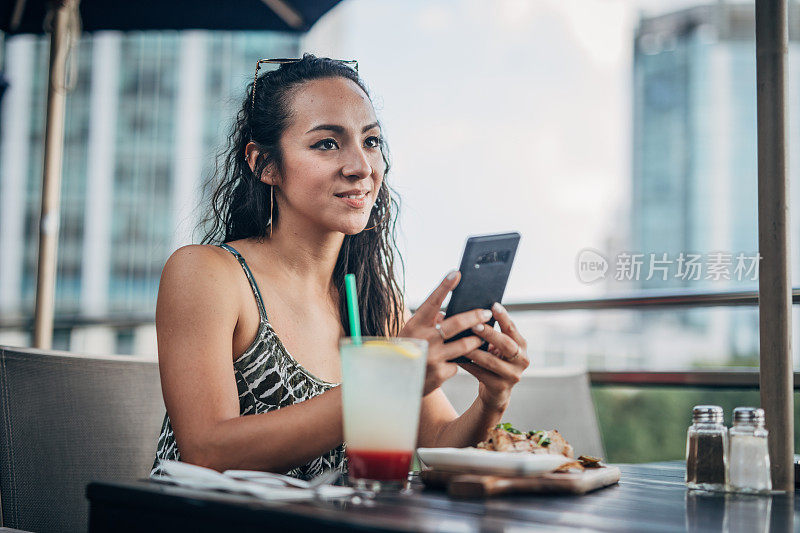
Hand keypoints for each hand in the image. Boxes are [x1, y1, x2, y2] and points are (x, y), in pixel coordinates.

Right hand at [399, 271, 491, 395]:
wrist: (393, 382)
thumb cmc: (406, 351)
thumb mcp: (412, 334)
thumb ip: (429, 322)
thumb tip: (452, 313)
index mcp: (414, 325)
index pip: (432, 302)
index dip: (444, 286)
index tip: (456, 273)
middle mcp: (423, 340)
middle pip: (456, 323)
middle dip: (475, 316)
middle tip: (487, 312)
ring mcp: (432, 358)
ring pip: (465, 345)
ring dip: (476, 340)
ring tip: (481, 337)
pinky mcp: (440, 374)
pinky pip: (457, 365)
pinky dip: (457, 362)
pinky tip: (452, 364)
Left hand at [457, 302, 528, 410]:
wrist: (496, 391)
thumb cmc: (494, 361)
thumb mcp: (498, 347)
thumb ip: (492, 333)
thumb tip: (473, 313)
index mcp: (521, 345)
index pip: (512, 329)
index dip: (503, 317)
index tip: (493, 305)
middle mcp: (522, 360)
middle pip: (506, 344)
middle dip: (490, 334)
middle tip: (474, 325)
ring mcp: (513, 375)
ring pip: (492, 361)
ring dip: (475, 351)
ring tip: (461, 343)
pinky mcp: (500, 387)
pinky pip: (481, 374)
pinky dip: (469, 365)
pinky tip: (457, 359)